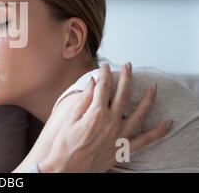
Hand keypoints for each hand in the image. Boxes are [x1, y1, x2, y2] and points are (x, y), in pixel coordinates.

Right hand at [39, 63, 171, 172]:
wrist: (67, 168)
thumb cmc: (65, 144)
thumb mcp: (70, 118)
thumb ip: (84, 99)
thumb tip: (92, 82)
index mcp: (96, 113)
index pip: (103, 86)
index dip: (104, 73)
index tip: (104, 65)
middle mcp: (111, 122)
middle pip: (123, 94)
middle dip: (126, 77)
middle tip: (128, 65)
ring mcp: (120, 135)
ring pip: (140, 113)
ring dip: (148, 98)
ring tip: (153, 86)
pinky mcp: (124, 148)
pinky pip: (146, 139)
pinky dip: (159, 131)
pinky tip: (168, 123)